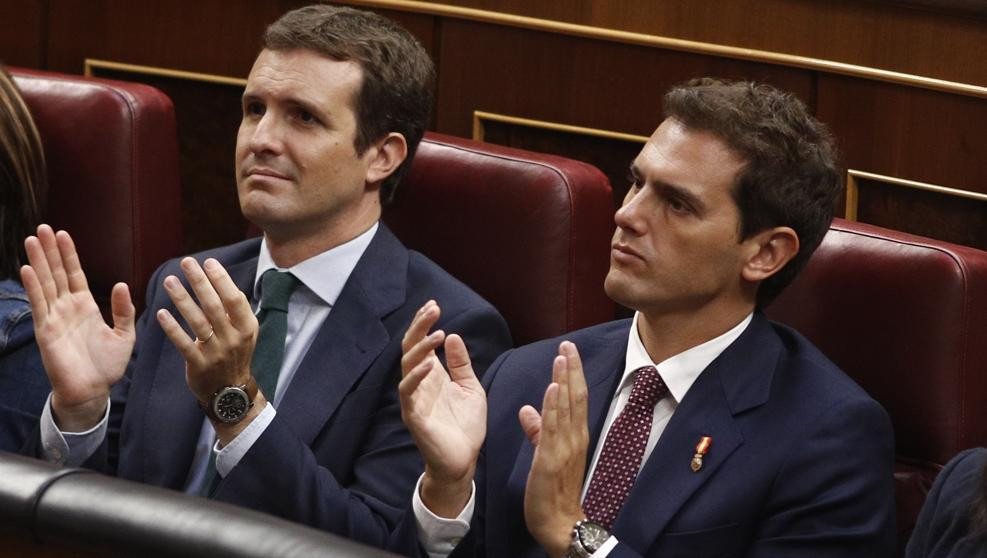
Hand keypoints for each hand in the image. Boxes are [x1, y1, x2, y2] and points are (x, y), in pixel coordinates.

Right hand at [21, 225, 135, 430]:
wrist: (93, 391)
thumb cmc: (107, 365)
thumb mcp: (124, 334)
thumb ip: (123, 310)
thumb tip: (122, 284)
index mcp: (85, 306)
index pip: (75, 274)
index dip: (68, 254)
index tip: (63, 233)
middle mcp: (67, 308)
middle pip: (56, 273)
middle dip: (50, 251)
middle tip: (42, 227)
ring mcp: (55, 318)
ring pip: (45, 284)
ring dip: (38, 262)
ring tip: (32, 239)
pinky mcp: (46, 331)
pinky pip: (39, 305)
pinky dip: (33, 287)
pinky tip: (27, 269)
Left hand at [155, 257, 261, 440]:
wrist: (229, 391)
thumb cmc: (235, 354)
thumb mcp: (245, 332)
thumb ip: (236, 310)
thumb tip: (223, 280)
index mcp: (247, 327)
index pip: (234, 298)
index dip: (222, 279)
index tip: (208, 262)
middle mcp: (233, 338)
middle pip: (214, 306)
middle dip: (199, 282)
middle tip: (186, 262)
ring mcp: (216, 352)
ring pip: (197, 321)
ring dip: (182, 299)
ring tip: (170, 281)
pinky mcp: (199, 364)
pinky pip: (183, 343)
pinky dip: (172, 328)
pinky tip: (161, 313)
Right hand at [399, 300, 485, 517]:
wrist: (464, 460)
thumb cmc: (465, 425)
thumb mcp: (470, 388)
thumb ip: (461, 364)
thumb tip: (454, 336)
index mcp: (431, 375)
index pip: (421, 343)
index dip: (424, 323)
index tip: (434, 305)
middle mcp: (418, 384)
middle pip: (410, 349)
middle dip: (420, 327)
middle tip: (433, 308)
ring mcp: (413, 400)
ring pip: (407, 367)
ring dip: (420, 348)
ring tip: (437, 333)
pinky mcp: (414, 417)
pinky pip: (408, 393)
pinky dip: (416, 377)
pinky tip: (429, 365)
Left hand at [522, 341, 589, 557]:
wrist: (559, 524)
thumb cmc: (553, 491)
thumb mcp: (545, 455)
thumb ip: (538, 431)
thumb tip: (528, 410)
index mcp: (574, 436)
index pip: (576, 398)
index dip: (573, 373)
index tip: (569, 351)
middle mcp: (574, 438)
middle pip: (575, 397)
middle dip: (572, 369)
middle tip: (569, 344)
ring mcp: (564, 448)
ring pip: (566, 408)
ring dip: (563, 380)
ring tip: (561, 357)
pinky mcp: (550, 460)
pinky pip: (552, 429)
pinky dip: (553, 407)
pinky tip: (552, 389)